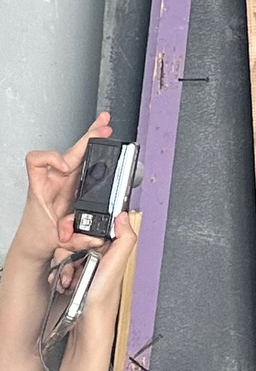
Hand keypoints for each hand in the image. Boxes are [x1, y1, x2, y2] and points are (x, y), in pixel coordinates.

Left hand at [11, 114, 113, 265]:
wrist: (36, 244)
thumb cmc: (39, 237)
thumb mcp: (56, 239)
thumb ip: (76, 238)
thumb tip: (96, 235)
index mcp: (43, 187)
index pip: (38, 160)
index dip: (53, 158)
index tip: (65, 167)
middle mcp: (54, 181)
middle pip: (69, 152)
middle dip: (87, 137)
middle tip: (103, 126)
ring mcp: (64, 182)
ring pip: (77, 155)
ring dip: (91, 140)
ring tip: (104, 127)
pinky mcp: (72, 186)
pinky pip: (82, 166)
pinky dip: (91, 155)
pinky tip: (101, 148)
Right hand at [55, 214, 135, 370]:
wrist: (87, 329)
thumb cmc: (102, 303)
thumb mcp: (116, 267)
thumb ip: (124, 240)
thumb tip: (124, 217)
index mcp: (112, 255)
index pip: (93, 232)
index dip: (82, 234)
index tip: (77, 242)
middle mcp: (100, 261)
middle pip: (75, 242)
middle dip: (69, 253)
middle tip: (74, 267)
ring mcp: (85, 271)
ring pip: (65, 255)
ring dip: (63, 267)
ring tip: (69, 281)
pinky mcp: (73, 281)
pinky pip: (60, 269)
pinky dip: (59, 276)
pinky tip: (63, 285)